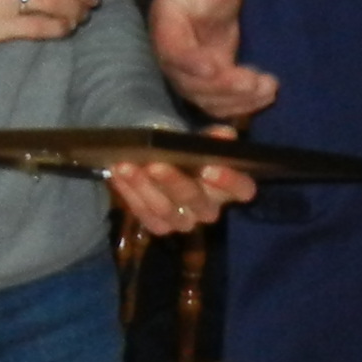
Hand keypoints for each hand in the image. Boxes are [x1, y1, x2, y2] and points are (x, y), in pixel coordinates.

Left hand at [108, 130, 256, 235]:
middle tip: (154, 164)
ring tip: (126, 166)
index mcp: (228, 187)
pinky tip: (118, 174)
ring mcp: (184, 221)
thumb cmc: (185, 151)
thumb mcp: (197, 140)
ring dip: (143, 187)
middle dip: (174, 181)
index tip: (209, 168)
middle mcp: (209, 209)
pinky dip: (129, 193)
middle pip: (195, 200)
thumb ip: (210, 139)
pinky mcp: (160, 226)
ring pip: (165, 210)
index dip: (229, 181)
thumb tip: (224, 135)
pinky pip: (144, 214)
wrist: (159, 160)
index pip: (242, 190)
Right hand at [147, 0, 278, 119]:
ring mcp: (192, 78)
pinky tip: (266, 96)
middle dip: (224, 88)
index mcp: (167, 29)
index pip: (173, 52)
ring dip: (239, 101)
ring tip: (268, 88)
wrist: (201, 3)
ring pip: (209, 101)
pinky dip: (243, 107)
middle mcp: (174, 61)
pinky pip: (223, 107)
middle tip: (253, 82)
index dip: (191, 62)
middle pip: (192, 85)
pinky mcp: (210, 89)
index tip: (214, 66)